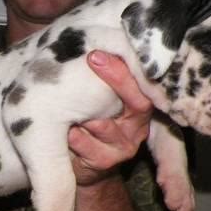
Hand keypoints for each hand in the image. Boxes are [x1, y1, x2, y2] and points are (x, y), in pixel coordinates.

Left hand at [69, 50, 152, 185]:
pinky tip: (66, 130)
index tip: (101, 51)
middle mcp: (137, 127)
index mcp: (138, 108)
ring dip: (84, 114)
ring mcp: (124, 147)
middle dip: (116, 79)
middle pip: (137, 103)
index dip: (126, 69)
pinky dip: (74, 135)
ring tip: (68, 104)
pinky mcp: (106, 161)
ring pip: (104, 124)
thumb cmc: (88, 124)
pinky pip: (87, 144)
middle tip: (93, 58)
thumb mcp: (99, 102)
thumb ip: (101, 83)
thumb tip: (90, 46)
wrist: (83, 165)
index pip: (144, 86)